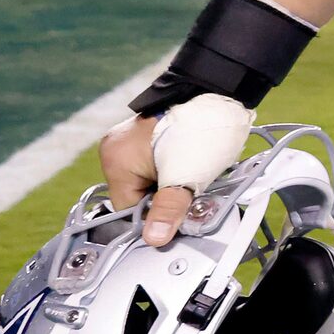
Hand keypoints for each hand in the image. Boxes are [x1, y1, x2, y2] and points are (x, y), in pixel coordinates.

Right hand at [99, 94, 251, 245]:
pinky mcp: (147, 135)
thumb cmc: (199, 131)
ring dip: (171, 182)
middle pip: (137, 194)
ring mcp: (129, 139)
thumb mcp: (185, 178)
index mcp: (114, 160)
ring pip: (149, 179)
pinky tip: (189, 162)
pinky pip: (155, 164)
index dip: (154, 216)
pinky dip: (172, 168)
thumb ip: (169, 210)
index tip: (177, 214)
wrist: (219, 93)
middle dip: (165, 197)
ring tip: (191, 170)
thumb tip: (154, 240)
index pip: (128, 208)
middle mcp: (114, 148)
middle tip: (189, 187)